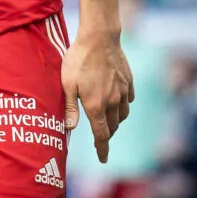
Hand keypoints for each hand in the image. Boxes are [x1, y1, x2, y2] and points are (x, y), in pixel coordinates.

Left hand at [62, 29, 133, 162]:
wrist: (99, 38)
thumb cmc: (78, 59)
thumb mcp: (67, 83)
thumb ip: (70, 107)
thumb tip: (69, 128)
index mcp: (96, 106)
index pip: (102, 135)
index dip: (102, 149)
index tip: (103, 160)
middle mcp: (113, 102)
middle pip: (113, 127)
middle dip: (107, 135)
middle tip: (101, 138)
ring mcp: (123, 91)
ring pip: (123, 115)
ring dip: (116, 121)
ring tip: (108, 120)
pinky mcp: (129, 81)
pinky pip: (129, 99)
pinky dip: (124, 105)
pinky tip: (117, 100)